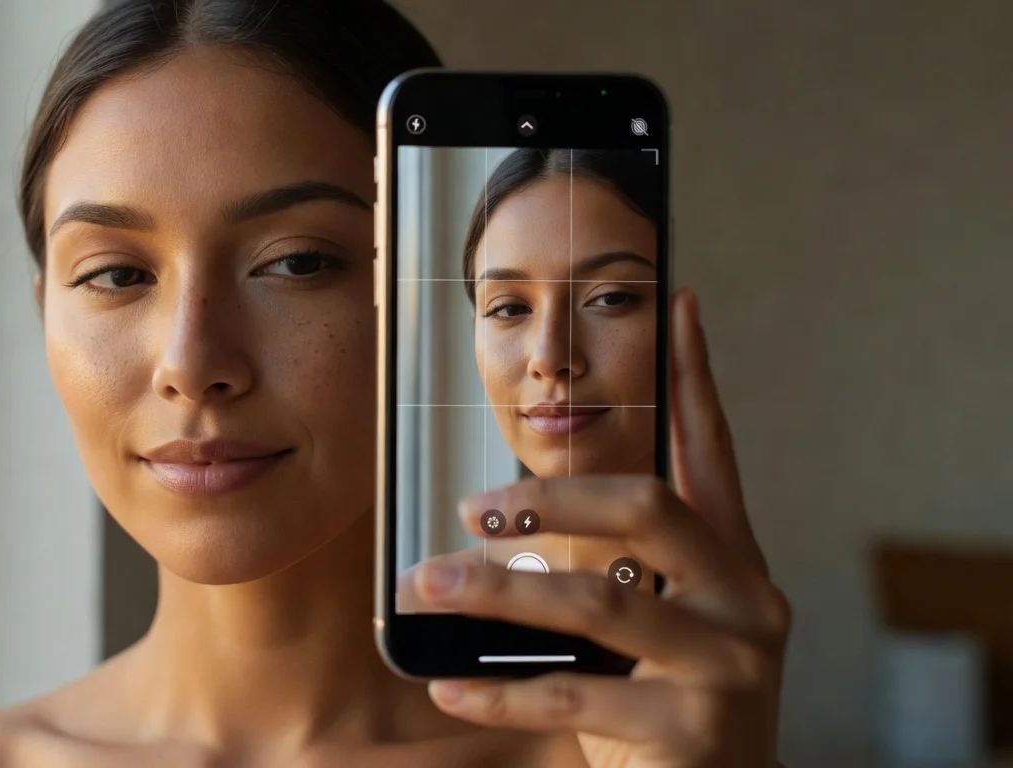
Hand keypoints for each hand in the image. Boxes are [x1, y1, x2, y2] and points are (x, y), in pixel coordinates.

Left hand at [411, 289, 790, 767]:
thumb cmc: (671, 705)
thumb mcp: (655, 627)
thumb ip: (613, 568)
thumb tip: (506, 519)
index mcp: (736, 568)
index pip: (714, 455)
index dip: (694, 380)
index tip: (679, 305)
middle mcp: (748, 605)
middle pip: (650, 509)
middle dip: (553, 497)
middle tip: (475, 506)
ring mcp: (728, 669)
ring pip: (598, 601)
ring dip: (496, 590)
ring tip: (428, 582)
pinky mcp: (694, 732)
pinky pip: (571, 695)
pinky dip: (497, 687)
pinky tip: (447, 682)